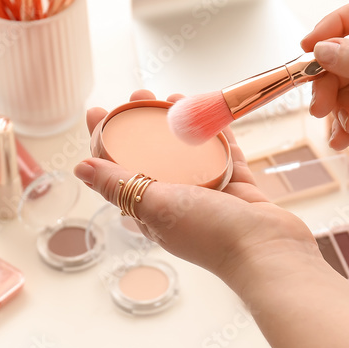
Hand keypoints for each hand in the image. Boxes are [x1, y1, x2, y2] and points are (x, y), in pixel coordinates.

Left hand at [74, 90, 318, 290]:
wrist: (268, 252)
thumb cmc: (211, 234)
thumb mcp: (157, 206)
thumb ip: (120, 185)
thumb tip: (80, 168)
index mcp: (152, 214)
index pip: (120, 173)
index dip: (105, 142)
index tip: (97, 111)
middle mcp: (178, 205)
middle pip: (154, 157)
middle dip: (143, 124)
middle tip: (139, 95)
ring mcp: (211, 196)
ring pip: (190, 153)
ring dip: (180, 125)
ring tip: (173, 96)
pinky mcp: (239, 188)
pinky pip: (224, 154)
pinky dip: (217, 133)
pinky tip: (210, 110)